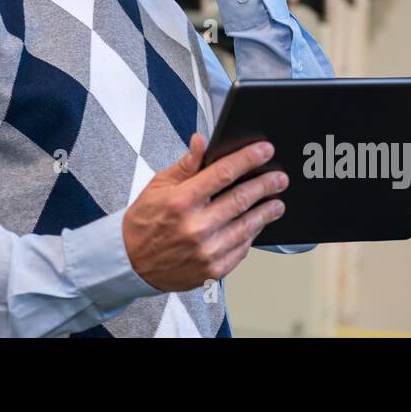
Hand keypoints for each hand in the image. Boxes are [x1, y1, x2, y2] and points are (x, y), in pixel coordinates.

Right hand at [122, 133, 288, 291]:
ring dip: (266, 212)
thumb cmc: (144, 221)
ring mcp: (206, 251)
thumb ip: (186, 164)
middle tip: (280, 178)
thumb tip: (202, 140)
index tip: (264, 150)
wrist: (131, 262)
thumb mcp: (159, 185)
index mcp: (181, 201)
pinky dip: (251, 236)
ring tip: (276, 203)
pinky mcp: (212, 271)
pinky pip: (241, 250)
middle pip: (241, 200)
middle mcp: (195, 227)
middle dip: (265, 185)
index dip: (247, 159)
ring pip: (247, 226)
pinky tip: (256, 226)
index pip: (223, 173)